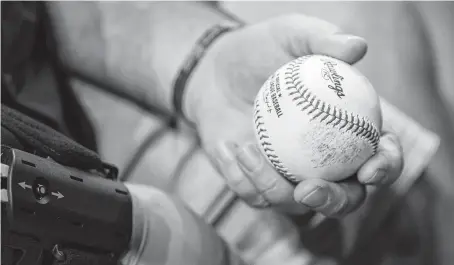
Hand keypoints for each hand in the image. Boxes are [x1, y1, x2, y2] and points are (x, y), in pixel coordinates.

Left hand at [185, 14, 403, 216]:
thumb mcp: (290, 34)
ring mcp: (289, 176)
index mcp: (346, 131)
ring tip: (245, 148)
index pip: (378, 157)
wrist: (216, 69)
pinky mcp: (256, 184)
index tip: (369, 168)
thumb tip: (358, 47)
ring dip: (269, 183)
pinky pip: (253, 195)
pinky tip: (228, 147)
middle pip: (343, 198)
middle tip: (309, 190)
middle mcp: (323, 161)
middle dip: (332, 202)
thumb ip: (323, 39)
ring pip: (292, 203)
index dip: (384, 168)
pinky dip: (240, 176)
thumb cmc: (260, 50)